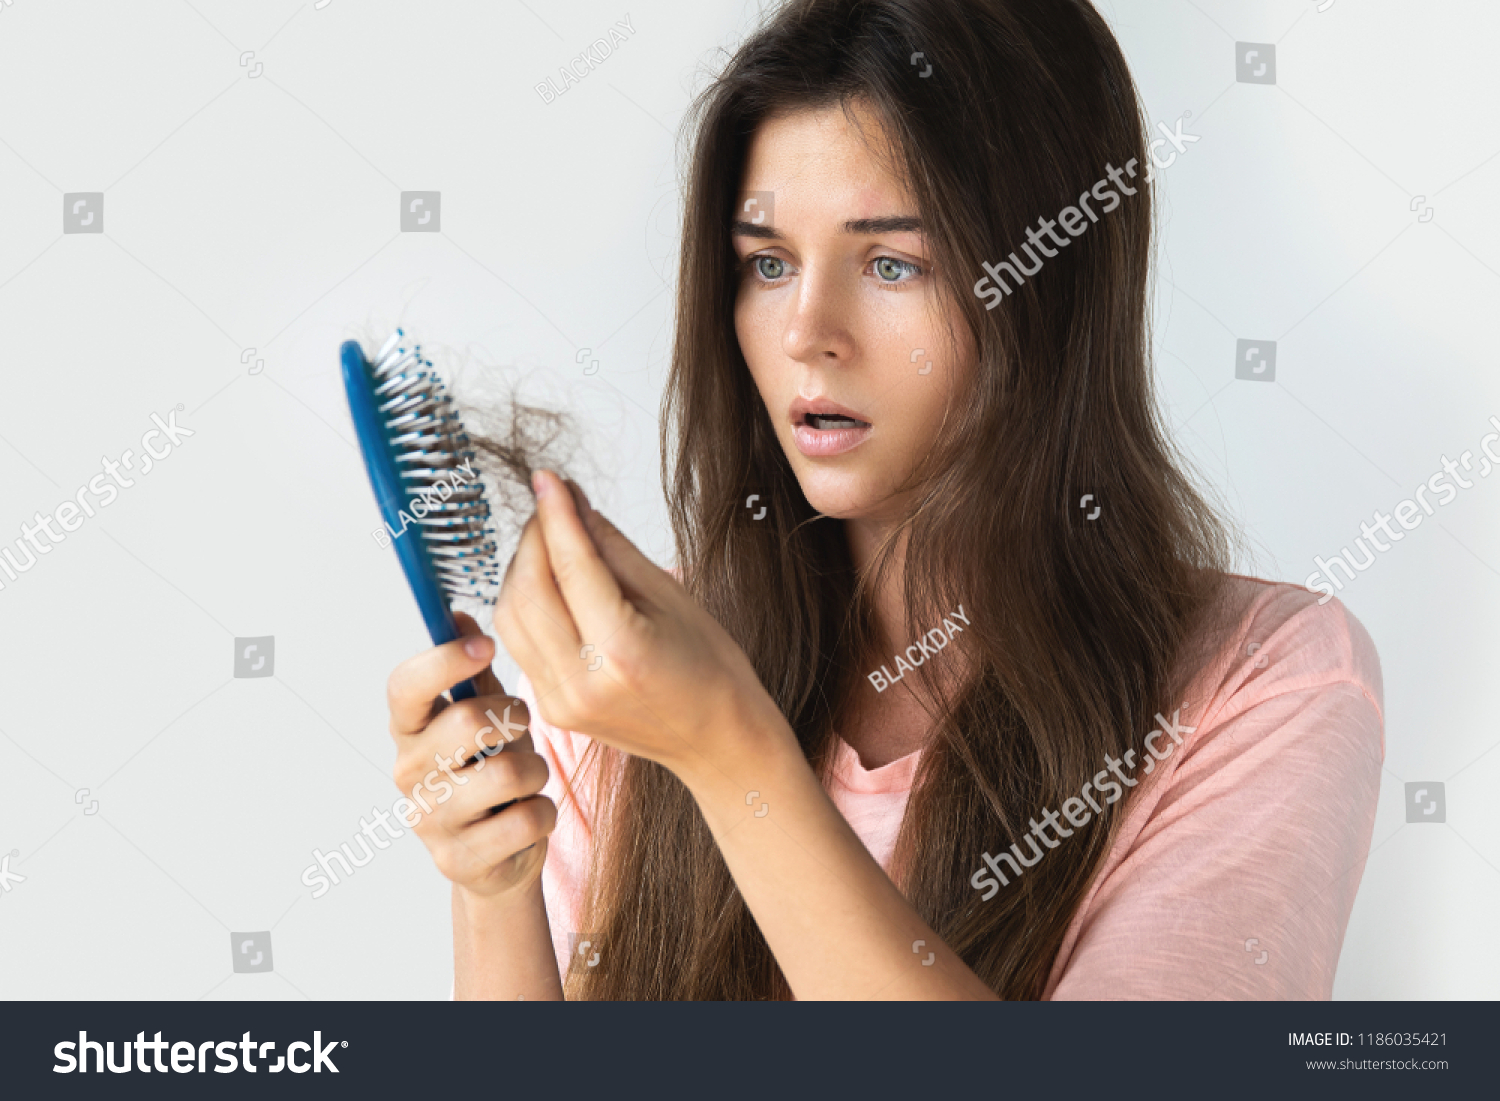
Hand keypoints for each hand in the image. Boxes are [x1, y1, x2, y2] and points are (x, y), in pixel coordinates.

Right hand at [386, 611, 555, 899]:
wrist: (497, 854)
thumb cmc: (491, 769)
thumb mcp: (485, 715)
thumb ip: (473, 671)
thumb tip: (458, 615)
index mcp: (409, 728)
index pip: (405, 686)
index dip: (444, 661)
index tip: (487, 646)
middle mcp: (408, 772)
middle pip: (466, 722)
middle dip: (514, 720)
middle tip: (521, 730)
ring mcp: (429, 820)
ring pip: (508, 773)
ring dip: (536, 770)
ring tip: (527, 777)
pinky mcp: (458, 860)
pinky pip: (527, 819)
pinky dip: (543, 813)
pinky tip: (527, 815)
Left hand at [493, 470, 791, 781]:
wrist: (718, 741)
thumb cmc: (710, 669)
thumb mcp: (672, 596)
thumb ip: (613, 549)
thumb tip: (573, 503)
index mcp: (622, 651)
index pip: (571, 567)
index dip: (555, 515)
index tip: (548, 478)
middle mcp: (581, 682)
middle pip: (528, 590)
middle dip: (533, 538)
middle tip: (553, 507)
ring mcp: (560, 701)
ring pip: (511, 616)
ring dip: (522, 569)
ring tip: (553, 544)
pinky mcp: (550, 708)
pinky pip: (518, 642)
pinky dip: (525, 603)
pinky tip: (549, 584)